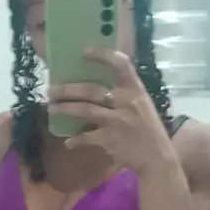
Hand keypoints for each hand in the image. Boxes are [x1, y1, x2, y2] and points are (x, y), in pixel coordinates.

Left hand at [48, 48, 170, 173]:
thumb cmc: (149, 130)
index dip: (103, 55)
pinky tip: (68, 142)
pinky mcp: (109, 140)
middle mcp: (126, 102)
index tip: (84, 51)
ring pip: (85, 110)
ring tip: (51, 108)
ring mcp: (117, 121)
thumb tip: (98, 86)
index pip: (121, 64)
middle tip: (51, 89)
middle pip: (91, 90)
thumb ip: (125, 94)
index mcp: (136, 90)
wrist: (157, 157)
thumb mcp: (142, 105)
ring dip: (65, 108)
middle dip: (68, 89)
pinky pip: (86, 137)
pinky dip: (76, 140)